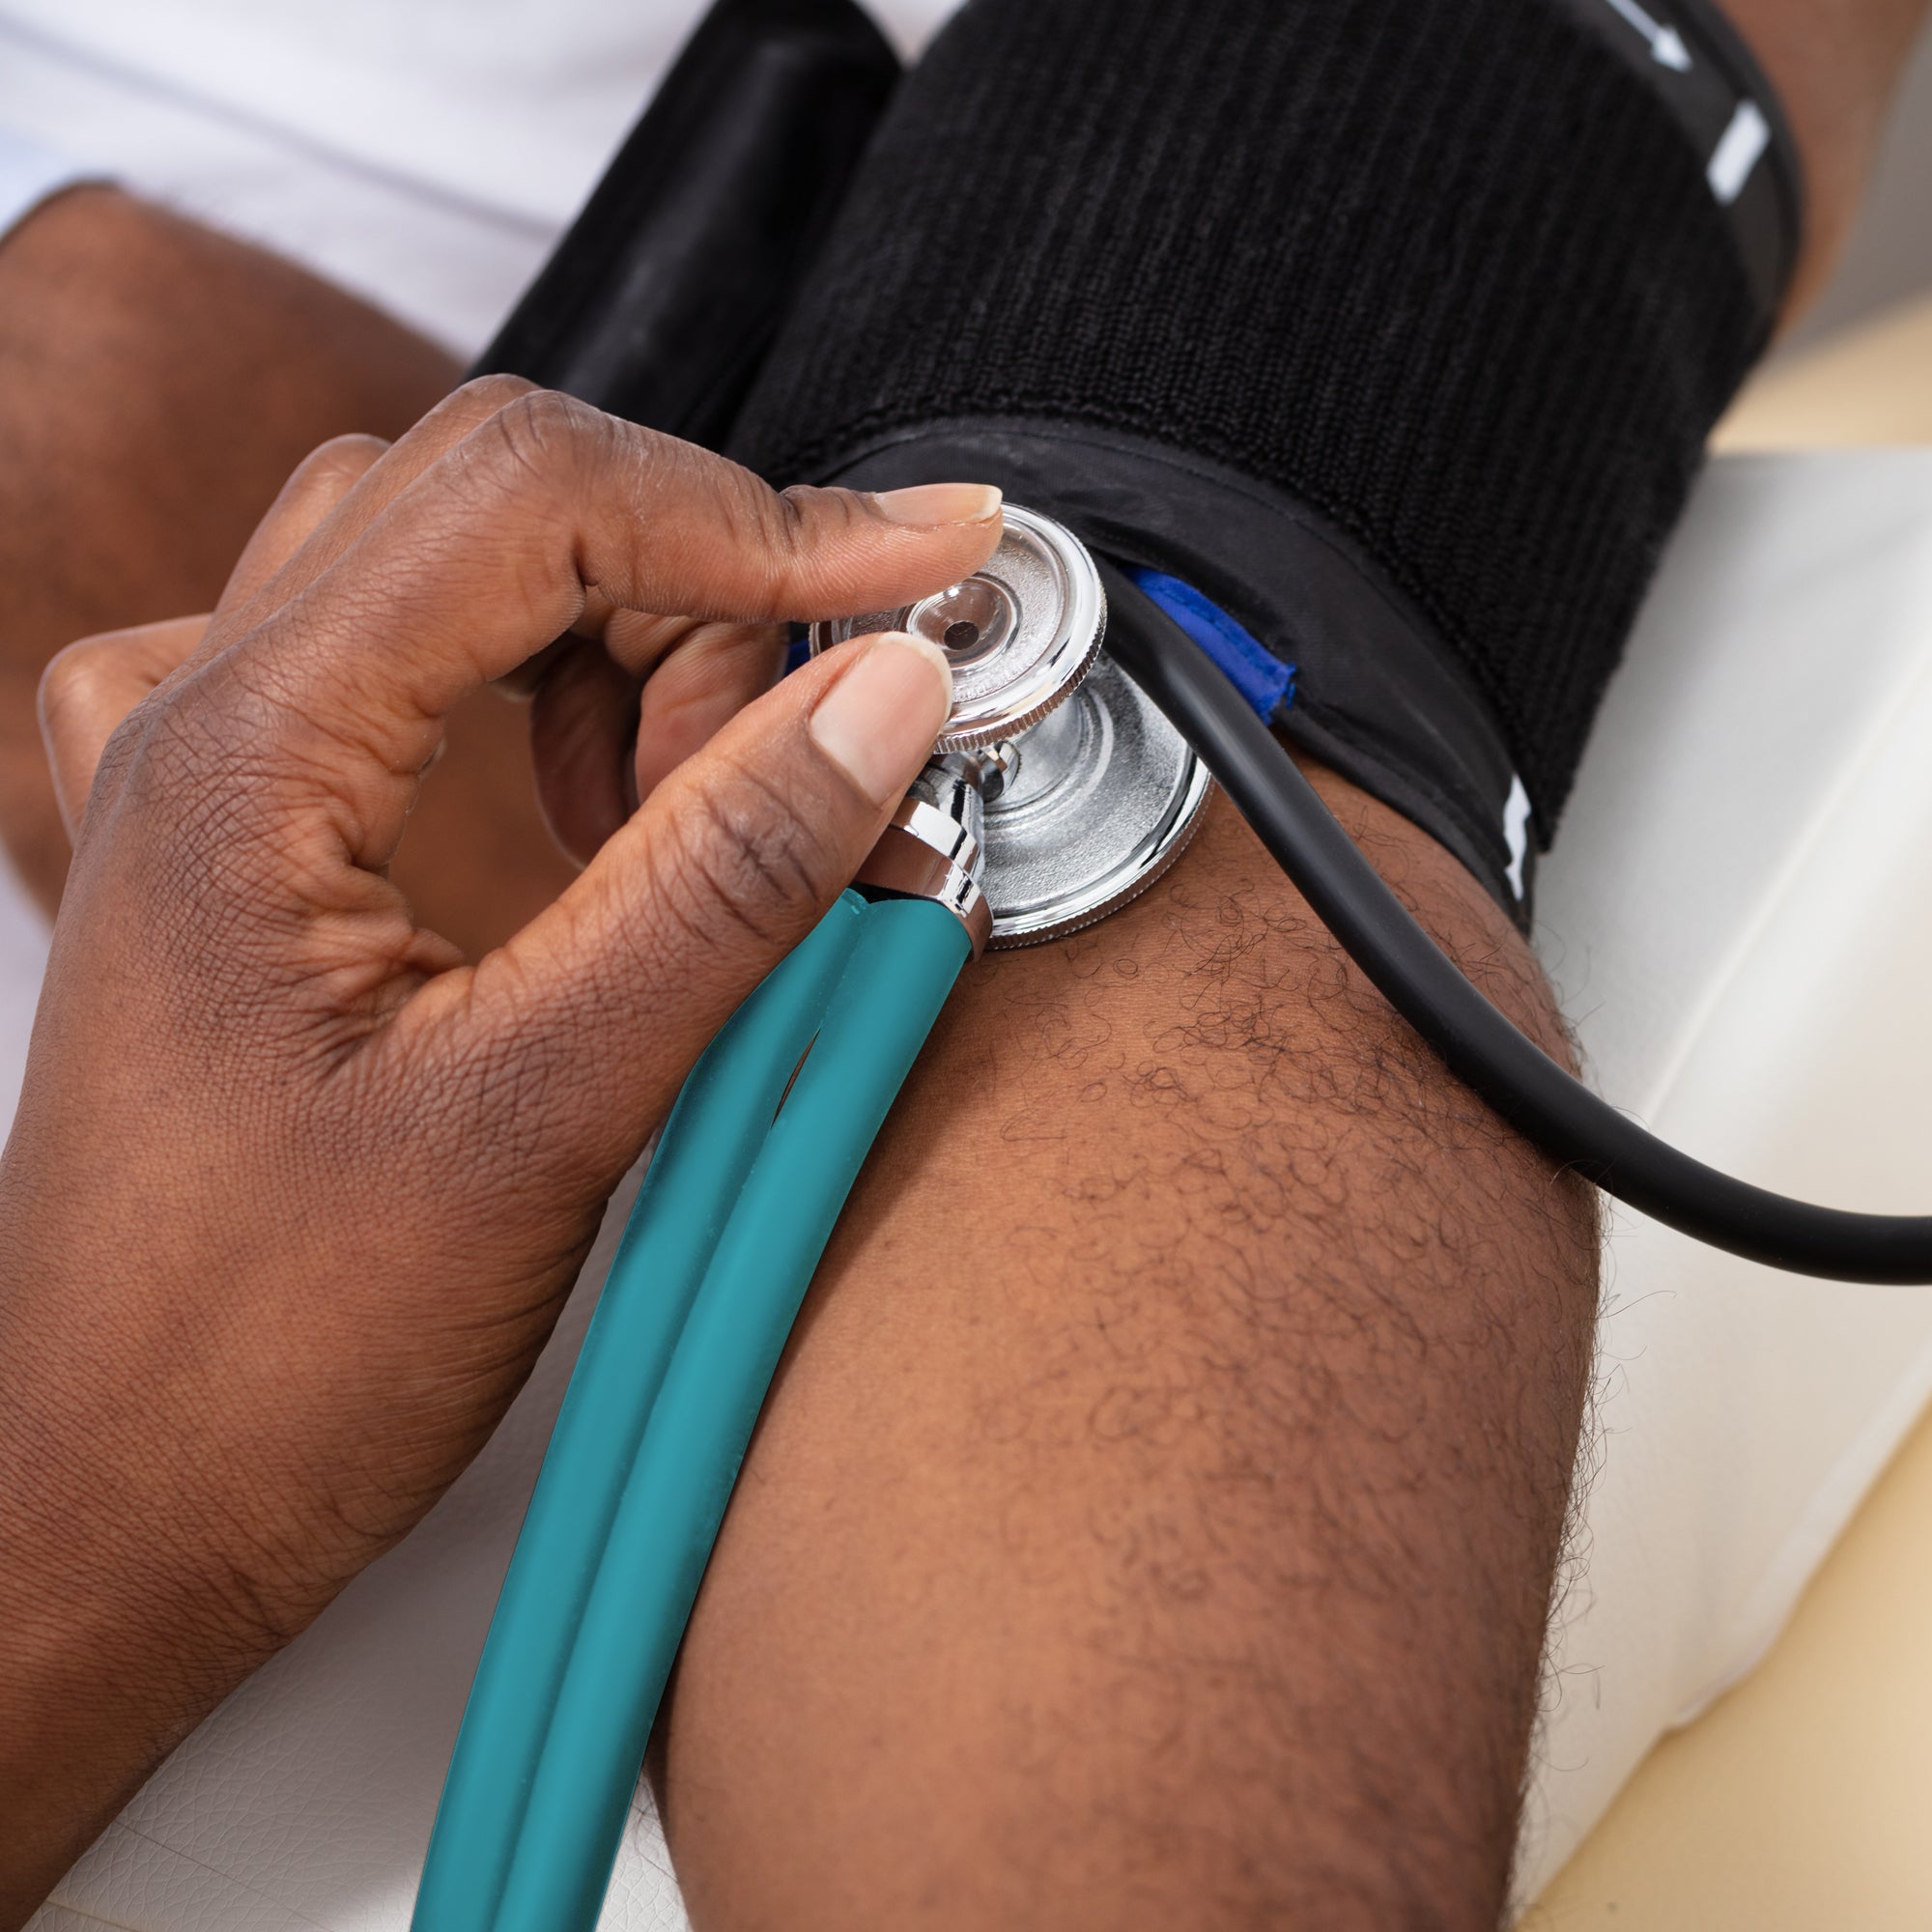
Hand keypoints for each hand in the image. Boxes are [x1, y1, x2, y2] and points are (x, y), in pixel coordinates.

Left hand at [0, 375, 998, 1921]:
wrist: (105, 1504)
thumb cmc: (256, 1361)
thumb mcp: (538, 1117)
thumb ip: (722, 883)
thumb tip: (881, 699)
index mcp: (245, 754)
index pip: (534, 504)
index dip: (761, 519)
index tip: (927, 561)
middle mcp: (206, 720)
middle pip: (501, 501)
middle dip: (706, 596)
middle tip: (818, 760)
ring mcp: (214, 770)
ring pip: (460, 567)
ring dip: (632, 652)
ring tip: (703, 820)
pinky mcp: (255, 836)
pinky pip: (416, 664)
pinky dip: (554, 702)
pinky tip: (603, 822)